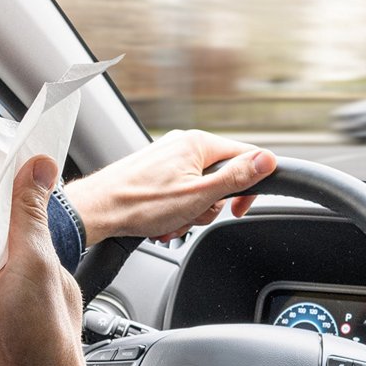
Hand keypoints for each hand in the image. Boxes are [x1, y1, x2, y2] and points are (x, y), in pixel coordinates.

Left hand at [62, 130, 276, 244]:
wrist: (97, 211)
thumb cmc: (140, 203)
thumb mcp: (199, 195)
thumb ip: (236, 177)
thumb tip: (268, 160)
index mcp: (197, 143)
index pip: (246, 158)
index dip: (249, 188)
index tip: (238, 209)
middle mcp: (182, 144)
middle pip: (220, 179)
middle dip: (210, 206)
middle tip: (192, 216)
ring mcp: (167, 158)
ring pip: (199, 190)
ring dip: (190, 213)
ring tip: (170, 222)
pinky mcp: (154, 173)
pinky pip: (179, 193)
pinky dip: (174, 212)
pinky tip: (160, 222)